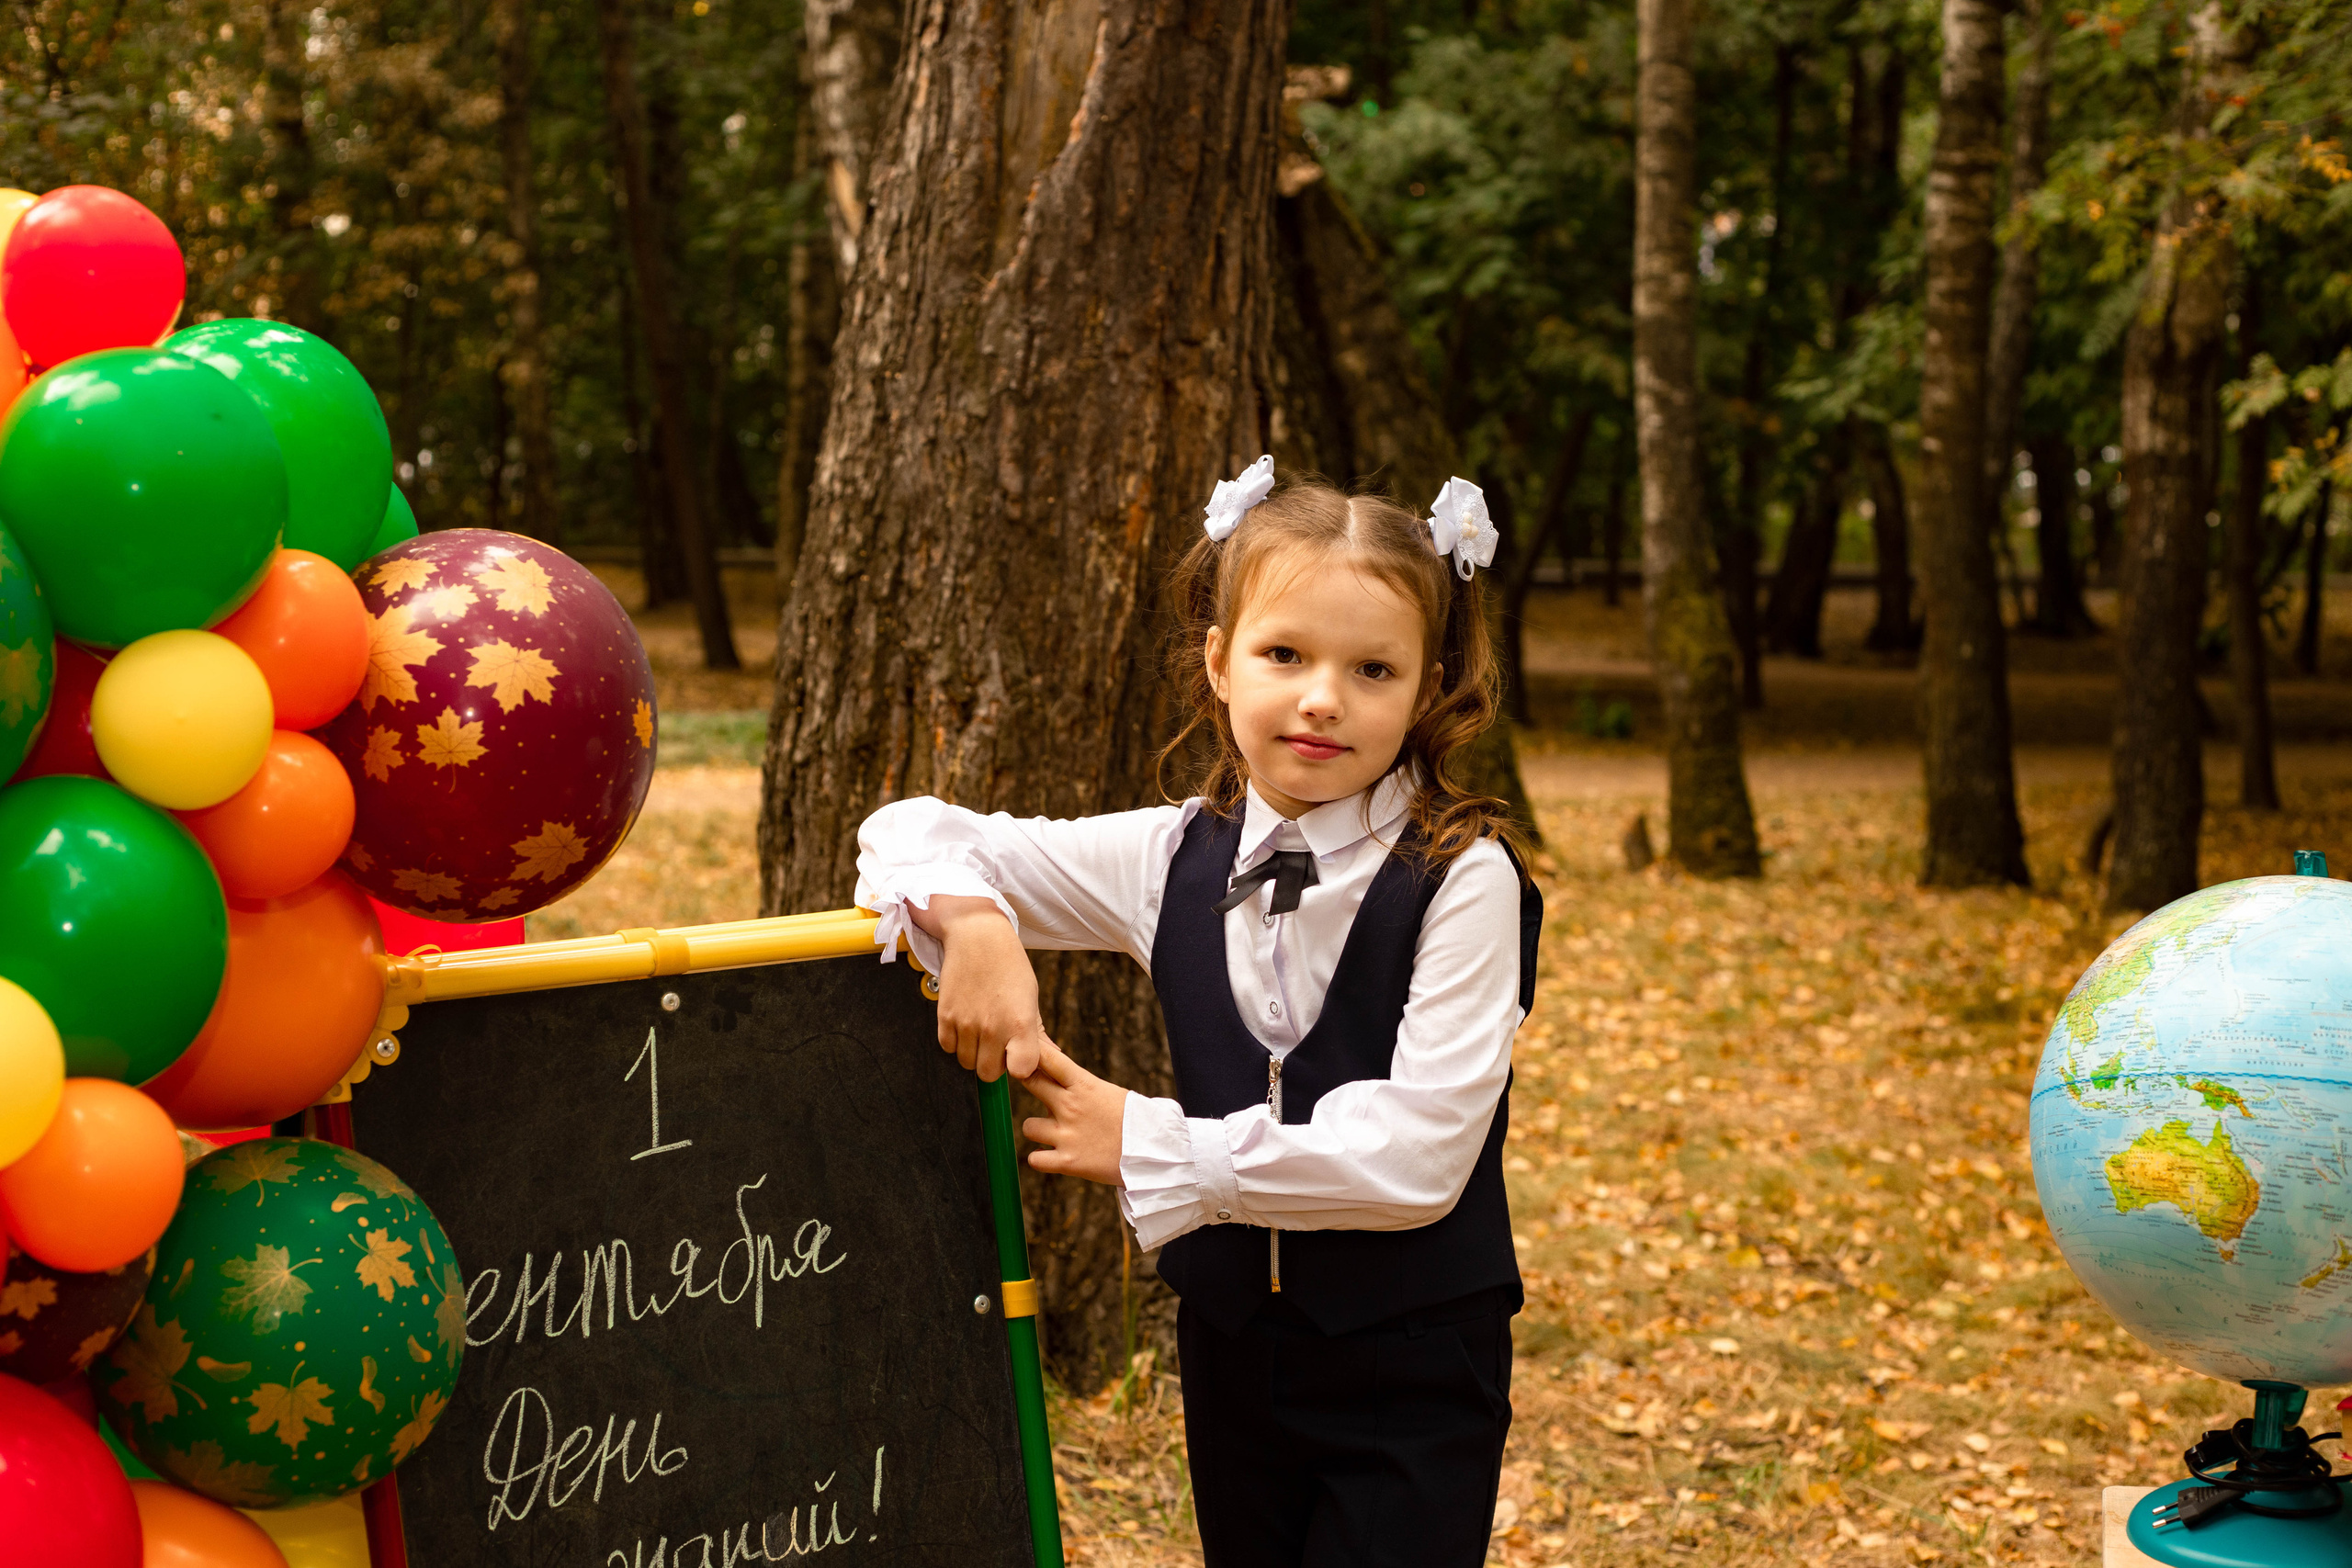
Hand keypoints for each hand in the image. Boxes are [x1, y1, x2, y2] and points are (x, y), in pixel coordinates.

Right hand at [918, 895, 1052, 1080]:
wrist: (978, 936)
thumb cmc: (1009, 966)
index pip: (1021, 1071)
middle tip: (997, 1042)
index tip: (1018, 1056)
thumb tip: (1053, 1057)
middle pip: (988, 1074)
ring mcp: (967, 1023)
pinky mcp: (945, 1016)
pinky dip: (955, 1041)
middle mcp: (993, 1027)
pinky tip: (965, 1022)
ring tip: (981, 1028)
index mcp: (1020, 1023)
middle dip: (993, 1064)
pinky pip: (947, 1047)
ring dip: (973, 1052)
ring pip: (966, 1062)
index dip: (1020, 1068)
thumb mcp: (1030, 996)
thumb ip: (1037, 1033)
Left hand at [1019, 1043, 1127, 1185]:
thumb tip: (1054, 1073)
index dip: (1032, 1052)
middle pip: (1030, 1082)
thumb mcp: (1108, 1093)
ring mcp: (1067, 1135)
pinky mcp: (1067, 1162)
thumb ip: (1080, 1086)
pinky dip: (1042, 1159)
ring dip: (1039, 1130)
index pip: (1049, 1059)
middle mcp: (1070, 1107)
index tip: (1022, 1050)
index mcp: (1084, 1085)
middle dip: (1027, 1080)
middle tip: (1030, 1084)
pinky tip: (1054, 1156)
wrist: (1155, 1152)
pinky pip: (1035, 1159)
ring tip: (1057, 1133)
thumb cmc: (1134, 1120)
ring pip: (1029, 1126)